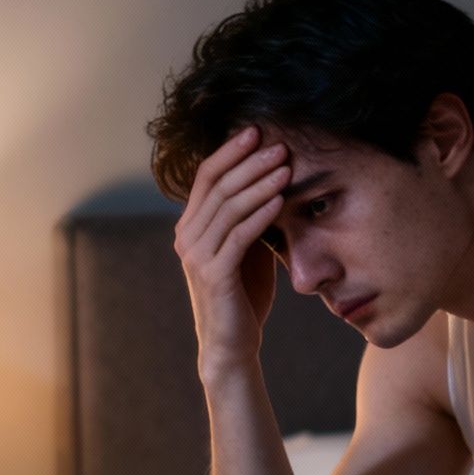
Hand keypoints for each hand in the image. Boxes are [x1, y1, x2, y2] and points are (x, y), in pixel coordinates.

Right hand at [174, 125, 293, 375]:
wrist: (233, 343)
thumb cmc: (244, 295)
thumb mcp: (248, 248)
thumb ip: (249, 218)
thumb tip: (271, 182)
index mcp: (191, 226)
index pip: (207, 177)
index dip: (230, 151)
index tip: (257, 131)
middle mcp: (187, 236)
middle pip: (218, 186)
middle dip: (250, 162)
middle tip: (279, 144)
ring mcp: (197, 255)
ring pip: (228, 207)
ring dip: (259, 183)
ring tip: (286, 166)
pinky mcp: (214, 274)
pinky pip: (239, 236)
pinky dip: (260, 214)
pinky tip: (280, 199)